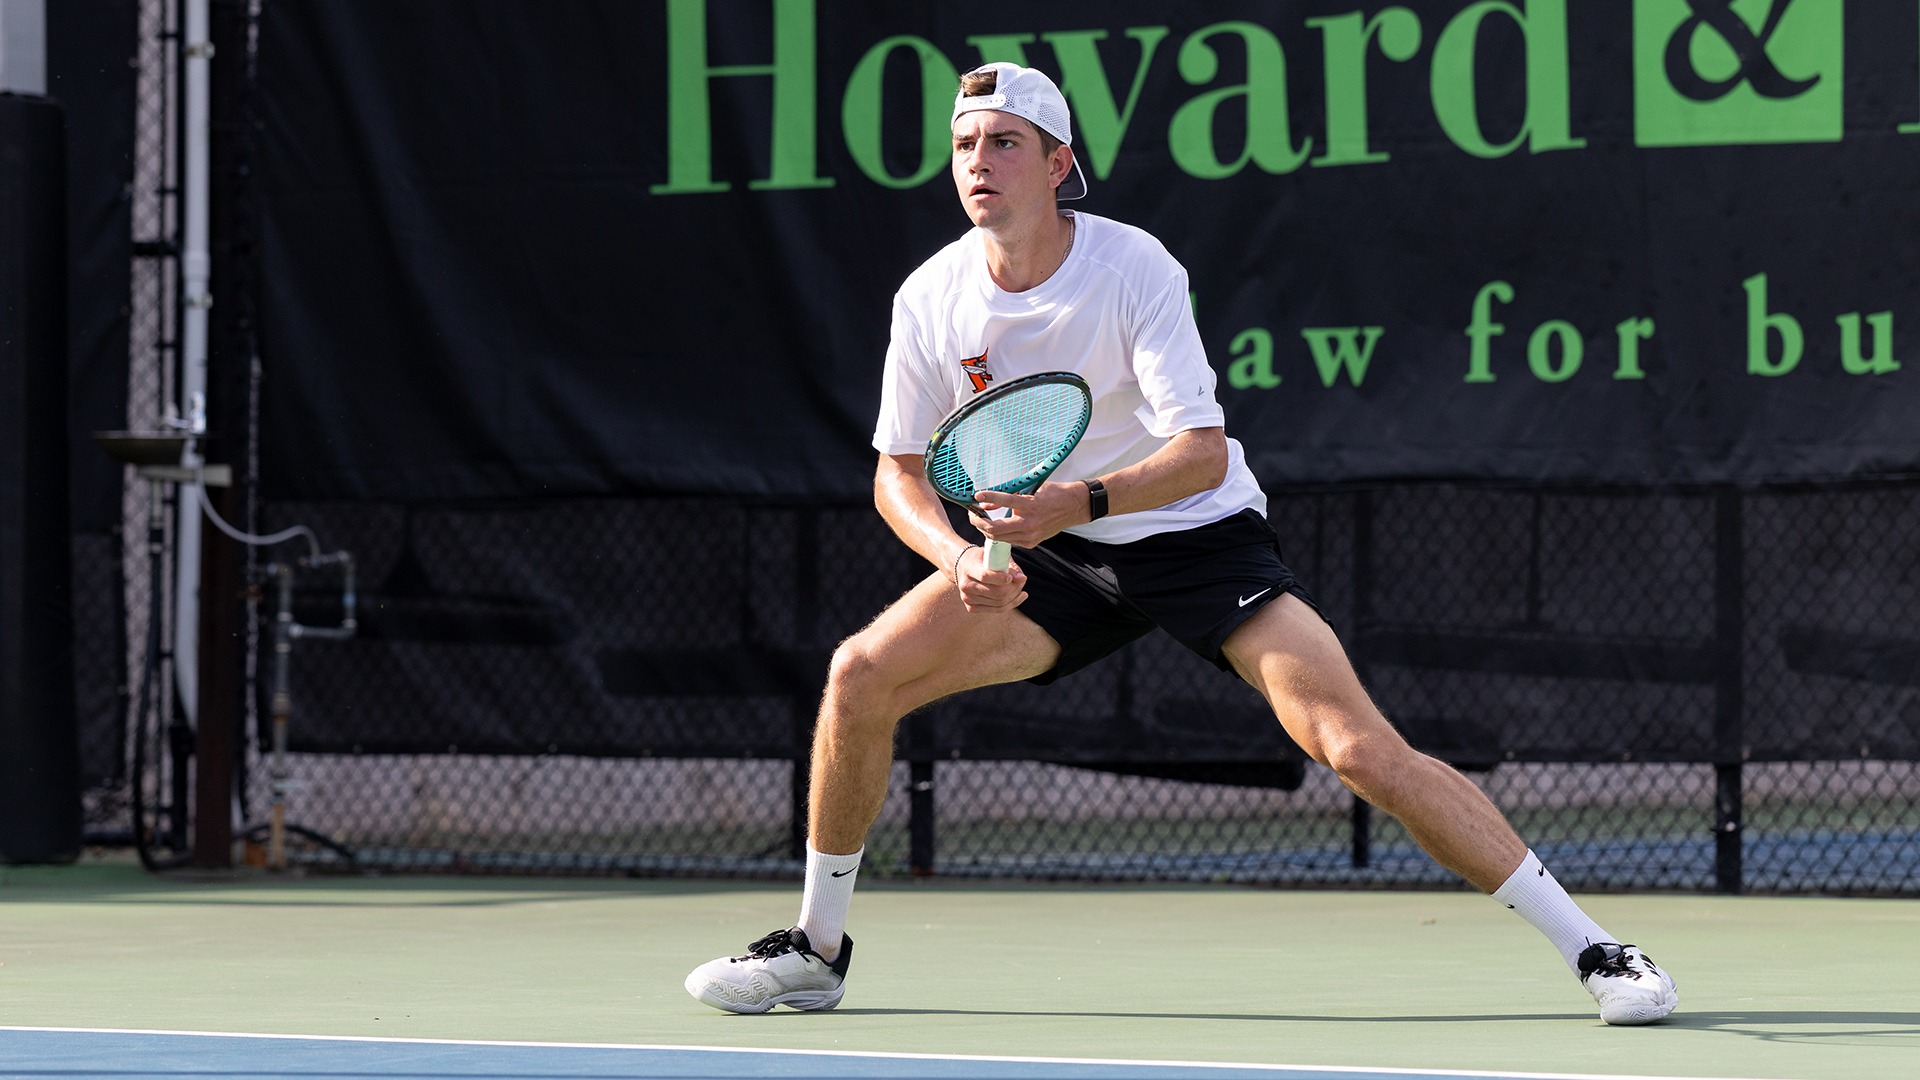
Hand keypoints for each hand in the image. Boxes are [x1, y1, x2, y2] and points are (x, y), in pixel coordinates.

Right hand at [952, 544, 1027, 612]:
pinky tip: (1018, 597)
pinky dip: (1010, 604)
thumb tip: (1022, 579)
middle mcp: (966, 585)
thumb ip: (1009, 566)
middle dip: (1014, 588)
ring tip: (1020, 587)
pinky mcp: (971, 608)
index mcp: (969, 568)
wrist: (964, 566)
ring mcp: (967, 598)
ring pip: (999, 603)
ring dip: (1014, 596)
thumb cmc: (982, 559)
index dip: (1001, 578)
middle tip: (1022, 581)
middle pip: (996, 592)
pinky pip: (997, 610)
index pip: (985, 576)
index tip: (1013, 577)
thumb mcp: (994, 555)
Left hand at [969, 480, 1085, 548]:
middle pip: (995, 529)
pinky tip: (996, 526)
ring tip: (980, 520)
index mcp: (1031, 505)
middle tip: (972, 514)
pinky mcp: (1031, 543)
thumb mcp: (1032, 488)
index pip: (1005, 501)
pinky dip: (1000, 534)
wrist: (1074, 507)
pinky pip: (1009, 540)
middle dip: (979, 522)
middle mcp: (1030, 523)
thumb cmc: (1053, 494)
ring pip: (999, 537)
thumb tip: (987, 503)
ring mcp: (1031, 535)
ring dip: (986, 529)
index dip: (988, 497)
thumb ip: (1010, 496)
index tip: (976, 495)